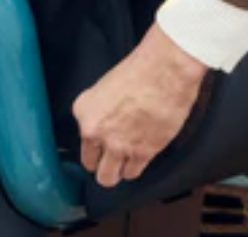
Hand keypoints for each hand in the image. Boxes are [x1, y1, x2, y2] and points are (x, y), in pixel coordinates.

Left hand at [73, 24, 207, 186]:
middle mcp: (95, 132)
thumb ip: (100, 111)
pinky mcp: (141, 152)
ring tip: (128, 159)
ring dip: (118, 170)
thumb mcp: (105, 88)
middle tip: (112, 158)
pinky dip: (135, 168)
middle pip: (92, 166)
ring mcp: (117, 145)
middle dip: (102, 164)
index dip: (95, 144)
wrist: (164, 70)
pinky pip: (132, 173)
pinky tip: (140, 157)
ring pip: (109, 177)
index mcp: (83, 111)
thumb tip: (105, 125)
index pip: (82, 142)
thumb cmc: (140, 70)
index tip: (102, 144)